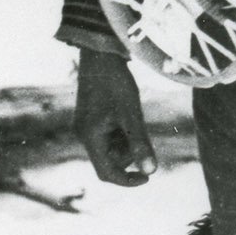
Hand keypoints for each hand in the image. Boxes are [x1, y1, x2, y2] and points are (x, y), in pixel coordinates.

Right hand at [75, 49, 157, 185]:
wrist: (100, 54)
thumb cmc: (116, 82)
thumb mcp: (132, 114)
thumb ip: (140, 143)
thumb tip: (152, 172)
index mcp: (90, 137)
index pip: (106, 173)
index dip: (127, 180)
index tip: (148, 177)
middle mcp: (83, 134)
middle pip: (109, 160)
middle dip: (128, 152)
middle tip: (140, 129)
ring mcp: (85, 126)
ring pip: (109, 147)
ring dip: (125, 141)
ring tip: (132, 116)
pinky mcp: (89, 117)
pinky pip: (107, 135)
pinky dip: (120, 131)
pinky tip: (126, 112)